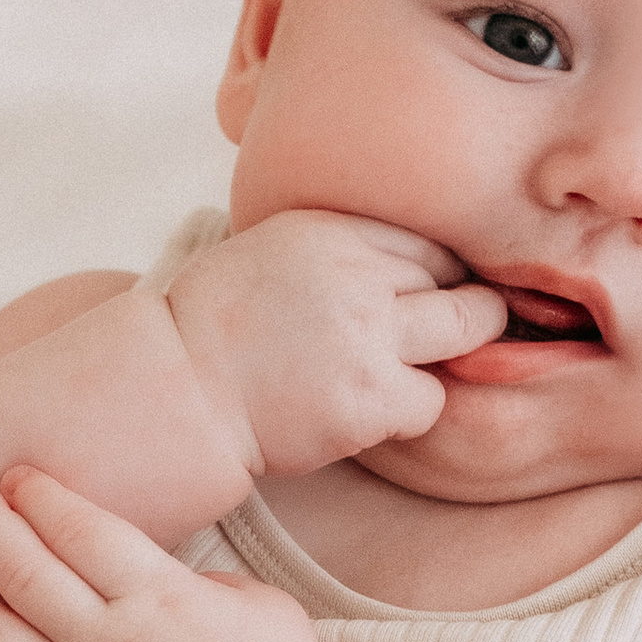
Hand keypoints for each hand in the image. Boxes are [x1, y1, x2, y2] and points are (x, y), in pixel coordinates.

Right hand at [166, 212, 502, 477]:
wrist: (174, 391)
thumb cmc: (219, 325)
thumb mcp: (275, 248)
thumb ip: (344, 247)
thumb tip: (422, 260)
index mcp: (333, 231)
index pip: (434, 247)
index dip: (439, 280)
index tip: (426, 304)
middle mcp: (357, 277)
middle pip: (461, 289)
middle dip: (467, 316)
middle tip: (443, 340)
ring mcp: (367, 339)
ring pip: (463, 339)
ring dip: (437, 363)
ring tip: (386, 377)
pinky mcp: (368, 399)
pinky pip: (430, 402)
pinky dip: (405, 411)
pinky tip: (359, 409)